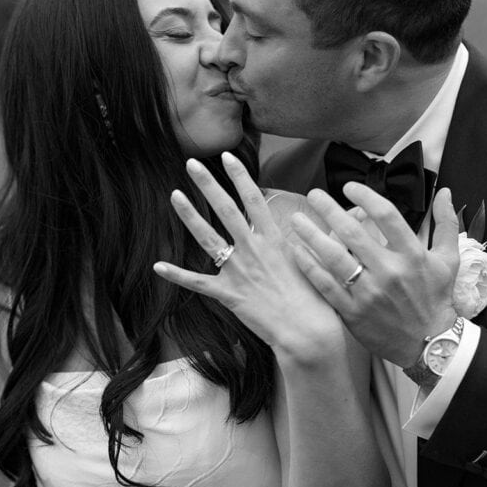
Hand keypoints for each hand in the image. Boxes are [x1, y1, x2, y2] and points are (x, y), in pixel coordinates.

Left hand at [153, 152, 342, 358]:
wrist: (306, 330)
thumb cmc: (317, 299)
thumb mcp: (318, 260)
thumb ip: (313, 237)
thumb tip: (327, 221)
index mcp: (275, 239)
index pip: (254, 198)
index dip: (240, 176)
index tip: (227, 157)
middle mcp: (254, 249)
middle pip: (226, 209)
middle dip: (208, 184)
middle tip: (192, 163)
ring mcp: (238, 270)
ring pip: (208, 237)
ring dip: (189, 215)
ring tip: (174, 194)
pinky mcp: (228, 294)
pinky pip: (197, 282)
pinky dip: (177, 275)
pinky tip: (158, 266)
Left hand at [289, 183, 459, 366]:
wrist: (430, 344)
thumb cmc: (436, 299)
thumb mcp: (449, 260)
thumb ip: (447, 223)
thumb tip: (444, 192)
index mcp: (412, 255)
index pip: (385, 215)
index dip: (365, 196)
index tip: (349, 187)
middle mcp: (389, 272)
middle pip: (352, 232)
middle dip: (328, 209)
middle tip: (314, 195)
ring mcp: (369, 293)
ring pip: (333, 257)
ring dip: (311, 235)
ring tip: (297, 220)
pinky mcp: (353, 312)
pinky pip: (326, 285)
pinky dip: (309, 266)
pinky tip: (297, 251)